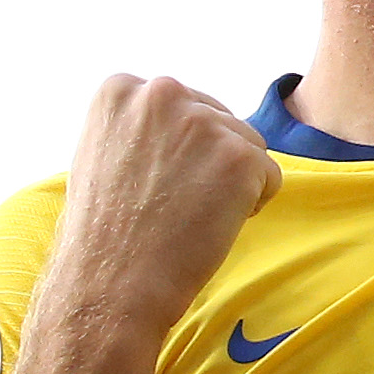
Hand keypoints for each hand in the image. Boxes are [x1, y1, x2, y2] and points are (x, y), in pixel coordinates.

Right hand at [42, 74, 283, 339]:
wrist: (109, 284)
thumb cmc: (104, 233)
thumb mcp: (103, 154)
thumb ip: (142, 126)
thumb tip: (183, 122)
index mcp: (121, 88)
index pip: (183, 106)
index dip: (175, 151)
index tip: (147, 183)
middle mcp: (162, 92)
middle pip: (218, 121)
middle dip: (206, 163)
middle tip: (170, 206)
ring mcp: (202, 123)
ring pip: (248, 146)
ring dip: (230, 183)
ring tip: (186, 216)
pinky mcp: (239, 158)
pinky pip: (270, 177)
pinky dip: (251, 205)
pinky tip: (210, 226)